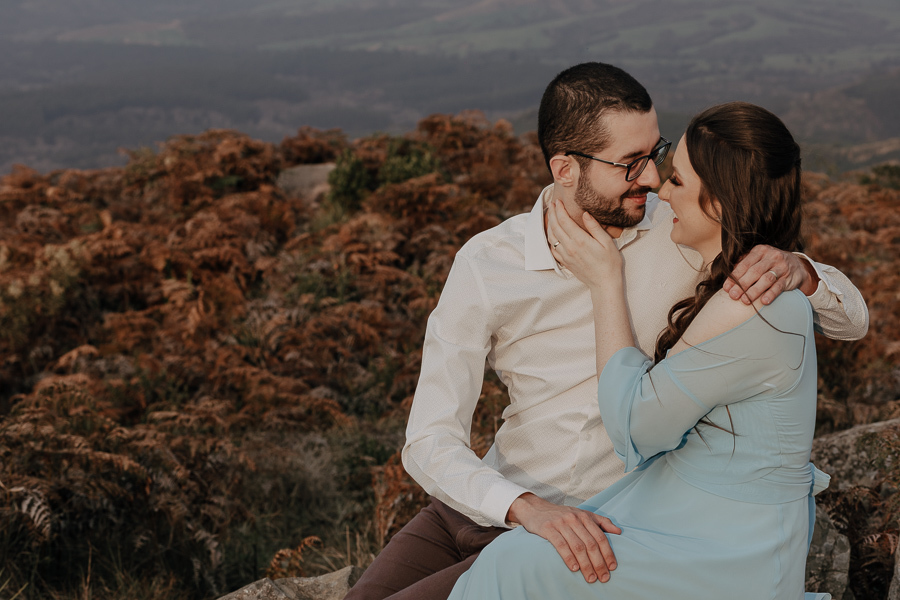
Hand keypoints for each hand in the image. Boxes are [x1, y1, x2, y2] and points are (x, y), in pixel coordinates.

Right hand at [506, 493, 620, 582]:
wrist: (535, 508)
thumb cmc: (562, 514)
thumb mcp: (582, 514)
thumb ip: (601, 522)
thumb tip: (619, 532)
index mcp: (584, 516)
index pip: (600, 537)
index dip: (608, 553)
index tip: (612, 567)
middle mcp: (574, 519)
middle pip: (590, 543)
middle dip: (598, 563)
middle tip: (603, 577)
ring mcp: (561, 523)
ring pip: (577, 546)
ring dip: (585, 564)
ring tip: (590, 578)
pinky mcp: (548, 529)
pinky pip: (560, 545)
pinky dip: (568, 558)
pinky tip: (574, 568)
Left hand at [547, 201, 621, 287]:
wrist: (604, 283)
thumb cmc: (610, 262)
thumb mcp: (607, 242)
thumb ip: (594, 227)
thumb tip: (585, 214)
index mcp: (580, 240)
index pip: (564, 221)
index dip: (559, 209)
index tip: (558, 201)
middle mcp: (569, 248)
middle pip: (555, 227)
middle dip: (552, 213)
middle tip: (552, 204)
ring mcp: (565, 256)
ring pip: (551, 237)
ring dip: (549, 225)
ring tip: (551, 215)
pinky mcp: (565, 262)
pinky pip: (552, 249)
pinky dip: (550, 238)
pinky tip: (552, 233)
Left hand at [724, 245, 818, 304]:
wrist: (796, 264)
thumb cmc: (770, 263)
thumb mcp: (758, 259)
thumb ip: (744, 265)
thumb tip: (728, 279)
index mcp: (760, 251)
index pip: (745, 264)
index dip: (735, 276)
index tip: (726, 288)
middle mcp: (771, 257)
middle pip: (754, 272)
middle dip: (742, 285)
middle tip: (733, 296)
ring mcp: (781, 267)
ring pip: (766, 279)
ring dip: (754, 291)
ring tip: (745, 301)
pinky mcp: (789, 278)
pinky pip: (779, 286)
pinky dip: (771, 294)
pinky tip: (764, 301)